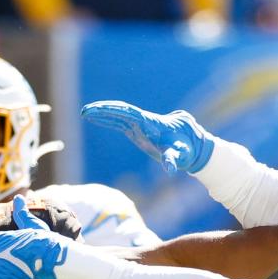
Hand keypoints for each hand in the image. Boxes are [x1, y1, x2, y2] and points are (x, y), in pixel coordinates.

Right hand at [81, 101, 214, 173]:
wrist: (192, 146)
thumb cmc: (186, 150)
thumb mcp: (180, 155)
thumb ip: (173, 159)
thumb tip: (171, 169)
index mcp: (149, 122)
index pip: (127, 113)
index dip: (112, 110)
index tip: (97, 109)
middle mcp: (143, 121)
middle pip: (120, 111)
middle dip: (103, 110)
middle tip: (85, 110)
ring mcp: (140, 125)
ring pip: (118, 116)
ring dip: (102, 114)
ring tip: (85, 113)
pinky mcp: (138, 130)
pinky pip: (120, 123)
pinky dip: (108, 120)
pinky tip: (96, 119)